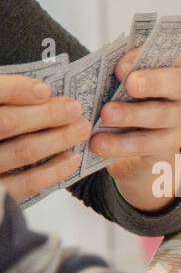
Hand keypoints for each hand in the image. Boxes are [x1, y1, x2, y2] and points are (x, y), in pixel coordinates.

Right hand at [0, 75, 89, 198]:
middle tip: (74, 108)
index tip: (44, 89)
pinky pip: (27, 183)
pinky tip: (73, 158)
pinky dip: (54, 170)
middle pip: (9, 123)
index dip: (15, 90)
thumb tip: (37, 92)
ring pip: (23, 151)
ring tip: (81, 128)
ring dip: (57, 138)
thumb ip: (3, 102)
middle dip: (46, 114)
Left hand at [93, 48, 180, 210]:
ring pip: (163, 117)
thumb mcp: (128, 72)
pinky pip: (149, 145)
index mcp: (180, 66)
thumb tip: (110, 69)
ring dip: (132, 115)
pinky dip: (122, 145)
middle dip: (152, 84)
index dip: (150, 58)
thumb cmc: (129, 89)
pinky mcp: (170, 145)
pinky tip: (99, 143)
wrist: (136, 130)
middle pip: (178, 85)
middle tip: (128, 85)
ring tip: (105, 116)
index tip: (120, 67)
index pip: (176, 56)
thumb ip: (125, 66)